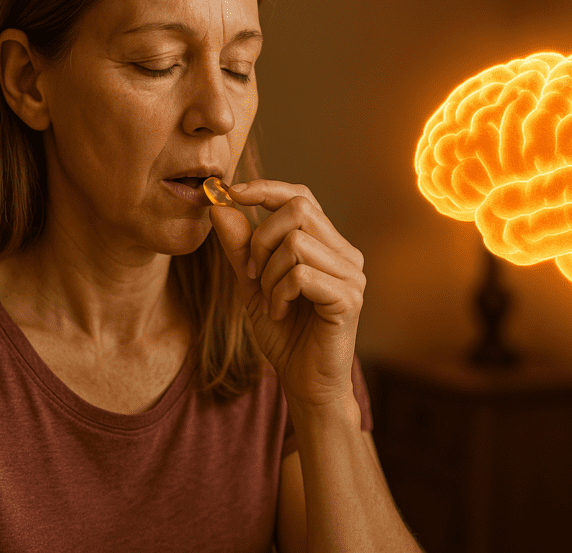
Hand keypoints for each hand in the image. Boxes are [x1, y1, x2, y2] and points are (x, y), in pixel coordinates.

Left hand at [208, 179, 365, 410]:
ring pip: (296, 243)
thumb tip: (219, 207)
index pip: (301, 196)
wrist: (305, 383)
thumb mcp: (253, 284)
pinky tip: (279, 313)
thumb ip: (240, 247)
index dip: (266, 189)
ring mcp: (352, 275)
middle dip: (261, 238)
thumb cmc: (285, 333)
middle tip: (252, 275)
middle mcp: (346, 254)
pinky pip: (301, 275)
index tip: (231, 193)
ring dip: (269, 274)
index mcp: (328, 244)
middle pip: (298, 210)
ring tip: (270, 300)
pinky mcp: (349, 298)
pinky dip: (279, 293)